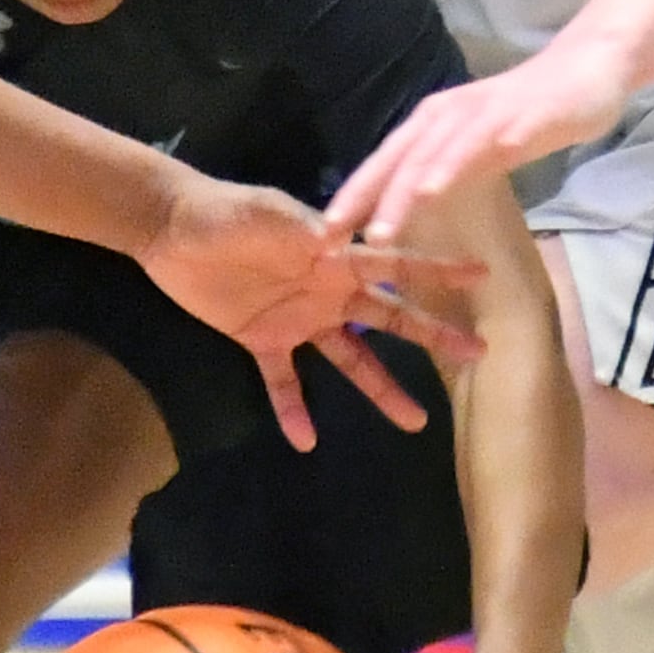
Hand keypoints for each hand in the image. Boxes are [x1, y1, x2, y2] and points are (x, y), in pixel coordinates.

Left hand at [139, 176, 482, 451]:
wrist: (170, 227)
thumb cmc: (225, 211)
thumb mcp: (269, 214)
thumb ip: (307, 231)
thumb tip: (346, 242)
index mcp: (334, 256)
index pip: (395, 263)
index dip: (438, 269)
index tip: (482, 274)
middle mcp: (327, 291)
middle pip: (390, 318)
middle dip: (433, 336)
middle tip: (476, 355)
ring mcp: (298, 319)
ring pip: (351, 360)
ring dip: (381, 390)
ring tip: (414, 422)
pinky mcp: (260, 340)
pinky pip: (284, 382)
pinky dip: (293, 410)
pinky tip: (306, 441)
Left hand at [328, 45, 625, 243]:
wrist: (584, 68)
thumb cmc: (524, 114)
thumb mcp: (474, 149)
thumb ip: (442, 172)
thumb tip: (405, 209)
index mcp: (434, 124)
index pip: (386, 162)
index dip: (355, 195)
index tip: (327, 233)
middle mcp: (452, 114)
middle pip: (406, 158)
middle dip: (376, 197)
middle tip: (349, 237)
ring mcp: (489, 112)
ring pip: (446, 149)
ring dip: (423, 180)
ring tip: (399, 214)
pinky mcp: (527, 113)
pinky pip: (502, 133)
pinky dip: (485, 149)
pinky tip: (469, 172)